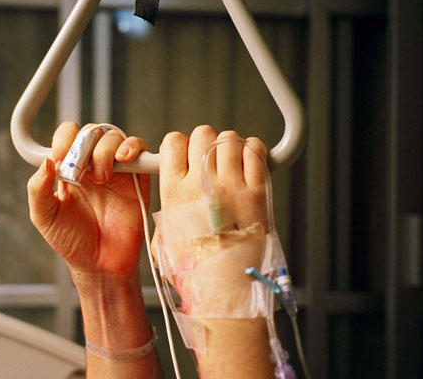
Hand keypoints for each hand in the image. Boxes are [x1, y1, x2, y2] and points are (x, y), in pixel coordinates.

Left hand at [27, 122, 150, 276]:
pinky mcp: (137, 178)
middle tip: (80, 171)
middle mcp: (92, 165)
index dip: (63, 141)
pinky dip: (132, 147)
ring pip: (113, 137)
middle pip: (91, 132)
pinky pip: (139, 150)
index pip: (67, 136)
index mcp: (69, 169)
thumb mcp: (45, 217)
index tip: (59, 160)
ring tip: (100, 178)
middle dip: (83, 146)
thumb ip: (38, 190)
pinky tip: (123, 160)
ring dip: (104, 151)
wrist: (100, 264)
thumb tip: (44, 162)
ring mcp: (116, 170)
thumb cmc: (73, 242)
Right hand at [156, 126, 273, 378]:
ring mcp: (231, 185)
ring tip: (232, 165)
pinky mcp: (257, 191)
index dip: (180, 144)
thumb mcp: (164, 241)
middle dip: (206, 143)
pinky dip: (254, 152)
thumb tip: (169, 198)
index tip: (186, 154)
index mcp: (174, 192)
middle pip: (202, 134)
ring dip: (231, 147)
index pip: (173, 142)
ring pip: (230, 139)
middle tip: (211, 160)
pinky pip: (256, 151)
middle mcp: (201, 184)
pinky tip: (250, 165)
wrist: (227, 289)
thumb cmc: (196, 272)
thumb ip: (166, 212)